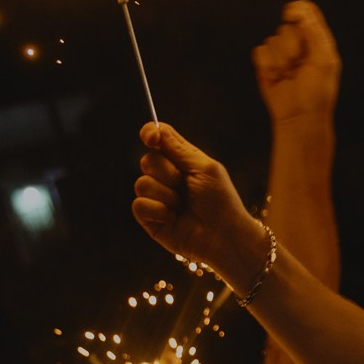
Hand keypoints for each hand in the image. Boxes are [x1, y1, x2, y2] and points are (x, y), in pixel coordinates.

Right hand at [132, 124, 269, 290]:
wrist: (225, 236)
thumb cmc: (221, 201)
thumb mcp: (203, 167)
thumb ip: (177, 148)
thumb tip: (154, 128)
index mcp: (181, 162)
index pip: (157, 139)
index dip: (150, 134)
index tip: (150, 137)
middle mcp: (167, 178)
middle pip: (147, 160)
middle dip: (167, 172)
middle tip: (185, 185)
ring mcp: (157, 198)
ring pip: (142, 183)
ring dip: (166, 194)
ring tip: (183, 206)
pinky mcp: (151, 219)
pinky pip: (139, 205)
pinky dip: (158, 210)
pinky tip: (174, 218)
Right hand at [254, 2, 340, 129]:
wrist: (299, 116)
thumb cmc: (317, 92)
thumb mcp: (324, 62)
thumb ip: (315, 35)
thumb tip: (302, 13)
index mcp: (317, 40)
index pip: (308, 12)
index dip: (298, 10)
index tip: (291, 15)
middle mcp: (298, 43)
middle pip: (287, 26)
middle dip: (292, 47)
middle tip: (300, 66)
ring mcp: (281, 52)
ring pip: (273, 40)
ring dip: (281, 60)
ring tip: (289, 76)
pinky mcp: (266, 63)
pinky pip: (260, 52)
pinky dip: (268, 66)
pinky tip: (276, 77)